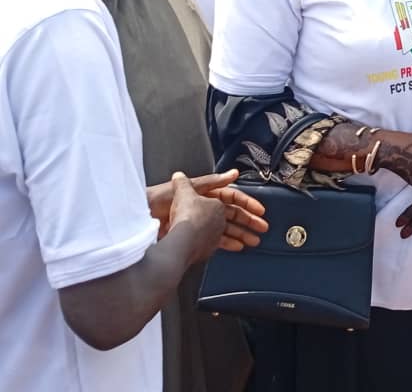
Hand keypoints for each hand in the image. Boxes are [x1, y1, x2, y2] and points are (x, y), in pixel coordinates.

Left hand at [148, 169, 267, 250]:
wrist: (139, 220)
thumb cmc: (159, 201)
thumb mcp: (189, 188)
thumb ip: (212, 181)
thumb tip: (232, 173)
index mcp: (205, 193)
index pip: (232, 197)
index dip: (247, 203)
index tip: (260, 211)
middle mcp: (204, 208)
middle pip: (232, 214)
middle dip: (248, 221)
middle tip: (262, 227)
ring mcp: (200, 223)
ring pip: (226, 228)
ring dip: (241, 234)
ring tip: (254, 240)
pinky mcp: (194, 237)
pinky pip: (216, 240)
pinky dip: (227, 243)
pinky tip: (237, 247)